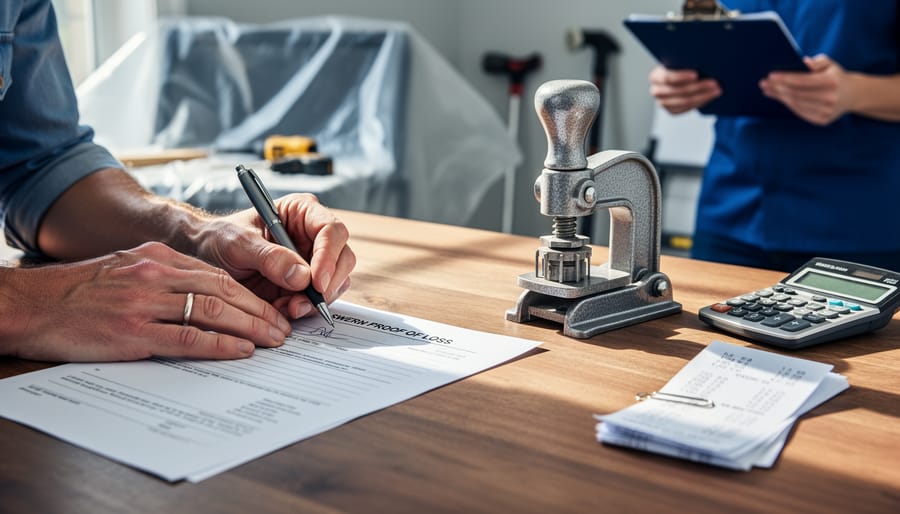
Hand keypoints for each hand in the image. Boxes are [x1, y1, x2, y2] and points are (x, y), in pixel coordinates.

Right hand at [4, 242, 291, 361]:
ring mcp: (145, 303)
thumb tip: (205, 295)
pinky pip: (188, 338)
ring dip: (250, 328)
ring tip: (273, 341)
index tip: (271, 308)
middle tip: (282, 328)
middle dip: (259, 311)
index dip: (250, 294)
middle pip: (223, 291)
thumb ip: (165, 277)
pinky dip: (221, 345)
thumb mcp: (126, 268)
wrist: (32, 305)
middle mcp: (155, 276)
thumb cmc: (80, 291)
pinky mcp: (133, 332)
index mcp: (156, 258)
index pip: (217, 275)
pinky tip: (241, 351)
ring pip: (213, 312)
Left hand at [197, 193, 355, 319]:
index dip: (329, 256)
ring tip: (286, 308)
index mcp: (302, 212)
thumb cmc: (220, 239)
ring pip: (335, 283)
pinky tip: (283, 310)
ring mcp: (313, 261)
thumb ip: (269, 257)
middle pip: (343, 259)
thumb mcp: (238, 243)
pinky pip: (319, 299)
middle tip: (302, 302)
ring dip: (315, 300)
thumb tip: (302, 276)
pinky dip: (305, 309)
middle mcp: (314, 236)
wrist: (205, 258)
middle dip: (326, 285)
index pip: (332, 230)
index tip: (315, 281)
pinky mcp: (306, 284)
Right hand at [649, 65, 721, 113]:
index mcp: (655, 76)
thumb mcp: (680, 61)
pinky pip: (687, 108)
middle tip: (714, 83)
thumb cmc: (682, 65)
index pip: (667, 77)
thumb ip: (686, 60)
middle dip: (698, 87)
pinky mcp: (672, 110)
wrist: (679, 77)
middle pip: (678, 91)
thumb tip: (703, 60)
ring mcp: (663, 103)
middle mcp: (656, 91)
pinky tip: (710, 96)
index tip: (696, 74)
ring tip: (717, 90)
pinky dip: (700, 102)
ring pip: (684, 102)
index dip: (681, 77)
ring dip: (703, 96)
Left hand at [760, 54, 851, 124]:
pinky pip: (800, 112)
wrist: (853, 95)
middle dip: (777, 88)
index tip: (770, 75)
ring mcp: (826, 111)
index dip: (785, 78)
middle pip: (796, 94)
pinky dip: (788, 104)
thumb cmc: (836, 76)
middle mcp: (830, 98)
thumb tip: (802, 62)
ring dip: (779, 97)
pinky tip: (780, 98)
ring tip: (768, 90)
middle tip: (763, 83)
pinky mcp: (822, 120)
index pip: (802, 81)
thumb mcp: (830, 64)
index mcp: (832, 82)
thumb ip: (817, 62)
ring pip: (796, 104)